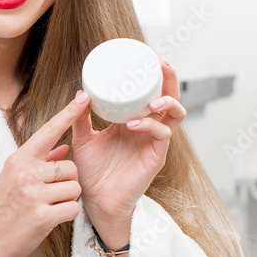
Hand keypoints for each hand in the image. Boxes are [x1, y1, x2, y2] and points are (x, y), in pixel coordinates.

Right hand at [0, 93, 89, 256]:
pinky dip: (67, 216)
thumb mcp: (14, 179)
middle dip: (68, 182)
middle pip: (71, 167)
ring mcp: (34, 194)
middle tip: (50, 195)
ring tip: (48, 207)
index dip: (68, 113)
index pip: (48, 130)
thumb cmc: (2, 210)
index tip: (84, 97)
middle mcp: (26, 172)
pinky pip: (73, 209)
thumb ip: (40, 162)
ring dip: (68, 200)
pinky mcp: (42, 216)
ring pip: (75, 188)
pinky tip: (50, 220)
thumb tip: (66, 148)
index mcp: (18, 159)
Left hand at [70, 58, 185, 233]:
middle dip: (169, 79)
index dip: (154, 75)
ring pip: (175, 115)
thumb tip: (81, 92)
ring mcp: (154, 143)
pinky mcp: (156, 158)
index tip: (147, 56)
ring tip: (154, 98)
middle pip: (169, 98)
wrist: (95, 201)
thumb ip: (80, 117)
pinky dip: (149, 125)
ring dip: (168, 102)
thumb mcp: (82, 138)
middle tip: (160, 63)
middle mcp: (147, 129)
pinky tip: (134, 123)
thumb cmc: (91, 172)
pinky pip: (162, 136)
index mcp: (133, 121)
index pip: (150, 92)